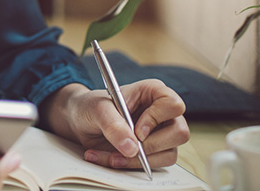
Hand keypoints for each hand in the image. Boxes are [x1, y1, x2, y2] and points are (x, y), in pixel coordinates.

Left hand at [48, 80, 189, 169]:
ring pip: (169, 154)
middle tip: (126, 148)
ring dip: (138, 161)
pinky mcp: (154, 151)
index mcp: (153, 92)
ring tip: (111, 156)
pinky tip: (111, 159)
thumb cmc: (90, 107)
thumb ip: (113, 125)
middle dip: (151, 146)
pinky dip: (132, 166)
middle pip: (179, 133)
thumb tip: (132, 148)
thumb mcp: (96, 109)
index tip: (136, 130)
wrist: (80, 122)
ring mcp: (161, 133)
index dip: (157, 118)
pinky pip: (154, 166)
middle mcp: (162, 113)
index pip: (173, 104)